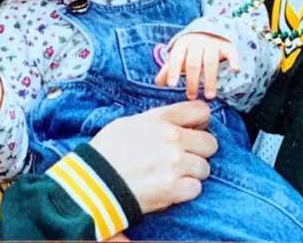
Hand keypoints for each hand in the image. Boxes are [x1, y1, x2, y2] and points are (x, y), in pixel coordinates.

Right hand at [89, 100, 216, 213]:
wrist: (92, 181)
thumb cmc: (107, 150)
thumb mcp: (130, 122)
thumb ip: (158, 120)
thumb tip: (177, 122)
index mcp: (161, 119)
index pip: (201, 111)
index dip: (202, 121)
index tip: (196, 129)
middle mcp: (172, 139)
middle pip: (210, 143)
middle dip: (199, 151)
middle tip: (185, 157)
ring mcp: (175, 165)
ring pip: (204, 168)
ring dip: (192, 173)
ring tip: (173, 175)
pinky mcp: (172, 189)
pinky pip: (195, 189)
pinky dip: (185, 191)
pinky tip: (170, 188)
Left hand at [154, 32, 239, 99]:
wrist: (209, 31)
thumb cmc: (189, 49)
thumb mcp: (178, 56)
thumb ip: (168, 69)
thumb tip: (158, 83)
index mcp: (183, 44)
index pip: (176, 57)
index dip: (173, 71)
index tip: (171, 85)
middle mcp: (197, 42)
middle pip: (194, 63)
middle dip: (192, 81)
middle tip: (191, 97)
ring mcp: (213, 43)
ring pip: (211, 62)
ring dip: (210, 80)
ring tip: (209, 96)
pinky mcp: (226, 46)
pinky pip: (231, 52)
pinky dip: (234, 60)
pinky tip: (235, 70)